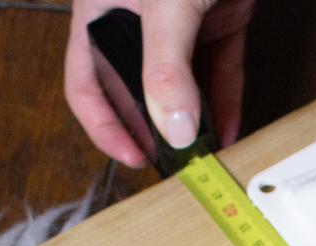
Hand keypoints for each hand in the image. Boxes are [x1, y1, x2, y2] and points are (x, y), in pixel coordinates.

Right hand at [65, 0, 256, 166]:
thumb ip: (167, 68)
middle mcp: (137, 21)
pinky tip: (228, 131)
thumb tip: (174, 128)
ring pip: (184, 87)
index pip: (87, 83)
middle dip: (155, 129)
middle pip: (137, 91)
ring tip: (204, 154)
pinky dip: (226, 101)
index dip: (105, 126)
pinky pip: (221, 71)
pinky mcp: (219, 22)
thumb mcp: (166, 8)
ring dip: (196, 122)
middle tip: (173, 161)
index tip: (133, 156)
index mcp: (102, 12)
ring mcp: (181, 24)